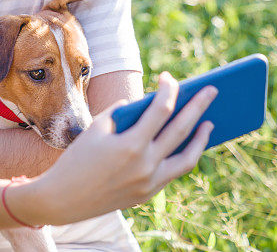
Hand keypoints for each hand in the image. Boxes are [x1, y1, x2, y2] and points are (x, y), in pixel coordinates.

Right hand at [9, 71, 215, 225]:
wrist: (62, 199)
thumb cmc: (77, 158)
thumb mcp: (96, 128)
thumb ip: (123, 113)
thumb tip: (147, 105)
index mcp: (131, 145)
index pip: (161, 110)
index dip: (169, 90)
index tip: (170, 77)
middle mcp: (145, 165)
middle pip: (181, 130)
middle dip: (199, 107)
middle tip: (213, 90)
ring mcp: (149, 183)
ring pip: (187, 159)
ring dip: (201, 139)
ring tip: (210, 123)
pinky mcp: (147, 195)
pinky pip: (173, 172)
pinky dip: (183, 156)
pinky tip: (188, 143)